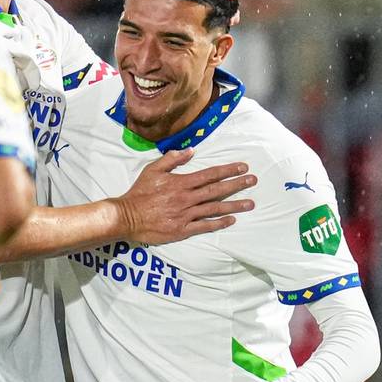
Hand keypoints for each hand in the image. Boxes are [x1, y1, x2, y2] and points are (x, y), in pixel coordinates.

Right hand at [115, 149, 255, 244]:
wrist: (128, 216)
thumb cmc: (139, 192)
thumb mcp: (152, 170)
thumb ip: (172, 159)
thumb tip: (191, 151)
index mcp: (181, 182)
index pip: (209, 174)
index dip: (228, 170)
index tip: (243, 167)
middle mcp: (186, 198)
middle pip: (217, 190)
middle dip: (237, 185)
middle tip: (253, 181)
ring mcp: (186, 215)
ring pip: (215, 208)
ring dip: (234, 205)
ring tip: (250, 203)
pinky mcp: (183, 229)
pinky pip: (205, 226)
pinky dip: (219, 223)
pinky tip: (231, 220)